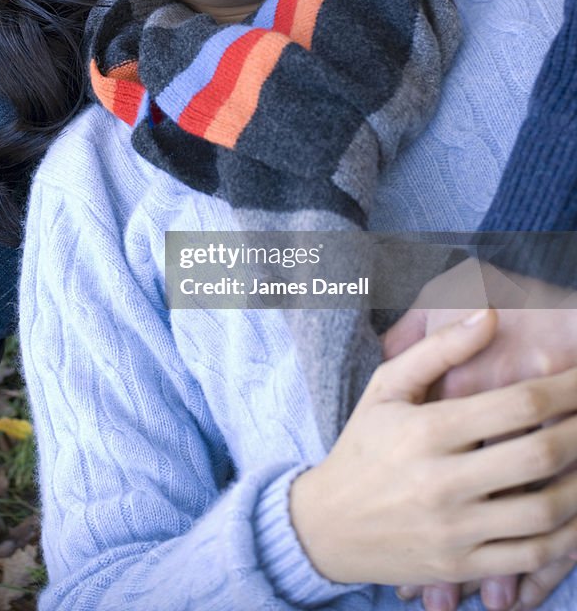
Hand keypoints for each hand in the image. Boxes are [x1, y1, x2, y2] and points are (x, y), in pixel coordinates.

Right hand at [384, 260, 576, 609]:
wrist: (328, 526)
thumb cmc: (362, 446)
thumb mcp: (386, 387)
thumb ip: (438, 349)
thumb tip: (489, 314)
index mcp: (428, 430)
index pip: (517, 404)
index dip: (565, 387)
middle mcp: (444, 482)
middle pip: (540, 453)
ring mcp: (455, 529)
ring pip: (545, 510)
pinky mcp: (461, 566)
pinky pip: (530, 555)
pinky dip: (566, 536)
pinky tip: (575, 511)